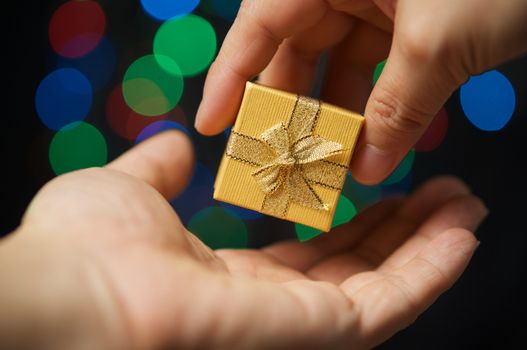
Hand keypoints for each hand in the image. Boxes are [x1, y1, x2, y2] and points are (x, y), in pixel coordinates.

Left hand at [0, 131, 486, 349]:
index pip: (307, 253)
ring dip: (427, 246)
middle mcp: (269, 307)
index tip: (377, 187)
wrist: (75, 295)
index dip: (347, 222)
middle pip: (354, 269)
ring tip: (463, 207)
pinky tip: (460, 235)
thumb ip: (160, 171)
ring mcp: (296, 323)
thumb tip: (179, 146)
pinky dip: (429, 270)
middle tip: (441, 193)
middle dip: (401, 231)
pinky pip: (389, 303)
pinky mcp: (317, 330)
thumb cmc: (89, 248)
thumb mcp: (130, 190)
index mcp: (229, 278)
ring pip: (383, 287)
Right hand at [195, 0, 526, 183]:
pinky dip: (380, 105)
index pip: (261, 22)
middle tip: (276, 159)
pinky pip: (380, 68)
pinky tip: (379, 143)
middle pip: (297, 50)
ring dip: (339, 117)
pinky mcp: (409, 19)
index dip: (232, 75)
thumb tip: (367, 167)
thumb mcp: (441, 40)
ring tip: (330, 165)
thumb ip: (398, 108)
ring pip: (340, 65)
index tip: (213, 122)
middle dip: (290, 109)